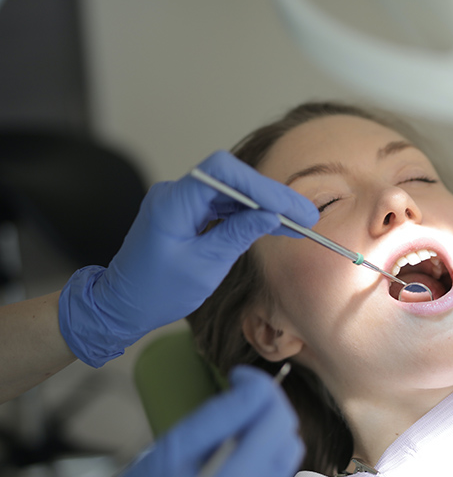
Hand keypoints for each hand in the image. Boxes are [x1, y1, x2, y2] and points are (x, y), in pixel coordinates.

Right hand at [47, 365, 303, 476]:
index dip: (263, 389)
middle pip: (288, 444)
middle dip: (266, 418)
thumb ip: (219, 416)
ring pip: (278, 472)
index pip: (279, 419)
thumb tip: (253, 388)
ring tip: (216, 452)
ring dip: (258, 451)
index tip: (238, 378)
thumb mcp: (169, 451)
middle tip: (230, 411)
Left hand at [58, 150, 317, 366]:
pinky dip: (249, 215)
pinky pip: (223, 206)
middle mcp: (176, 194)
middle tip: (305, 216)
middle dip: (271, 196)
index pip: (223, 172)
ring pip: (232, 192)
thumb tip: (270, 215)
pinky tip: (274, 225)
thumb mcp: (205, 265)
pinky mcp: (187, 214)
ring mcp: (181, 202)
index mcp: (174, 202)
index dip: (261, 184)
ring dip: (264, 206)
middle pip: (232, 179)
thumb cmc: (157, 291)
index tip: (289, 206)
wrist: (123, 305)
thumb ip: (238, 234)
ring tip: (298, 223)